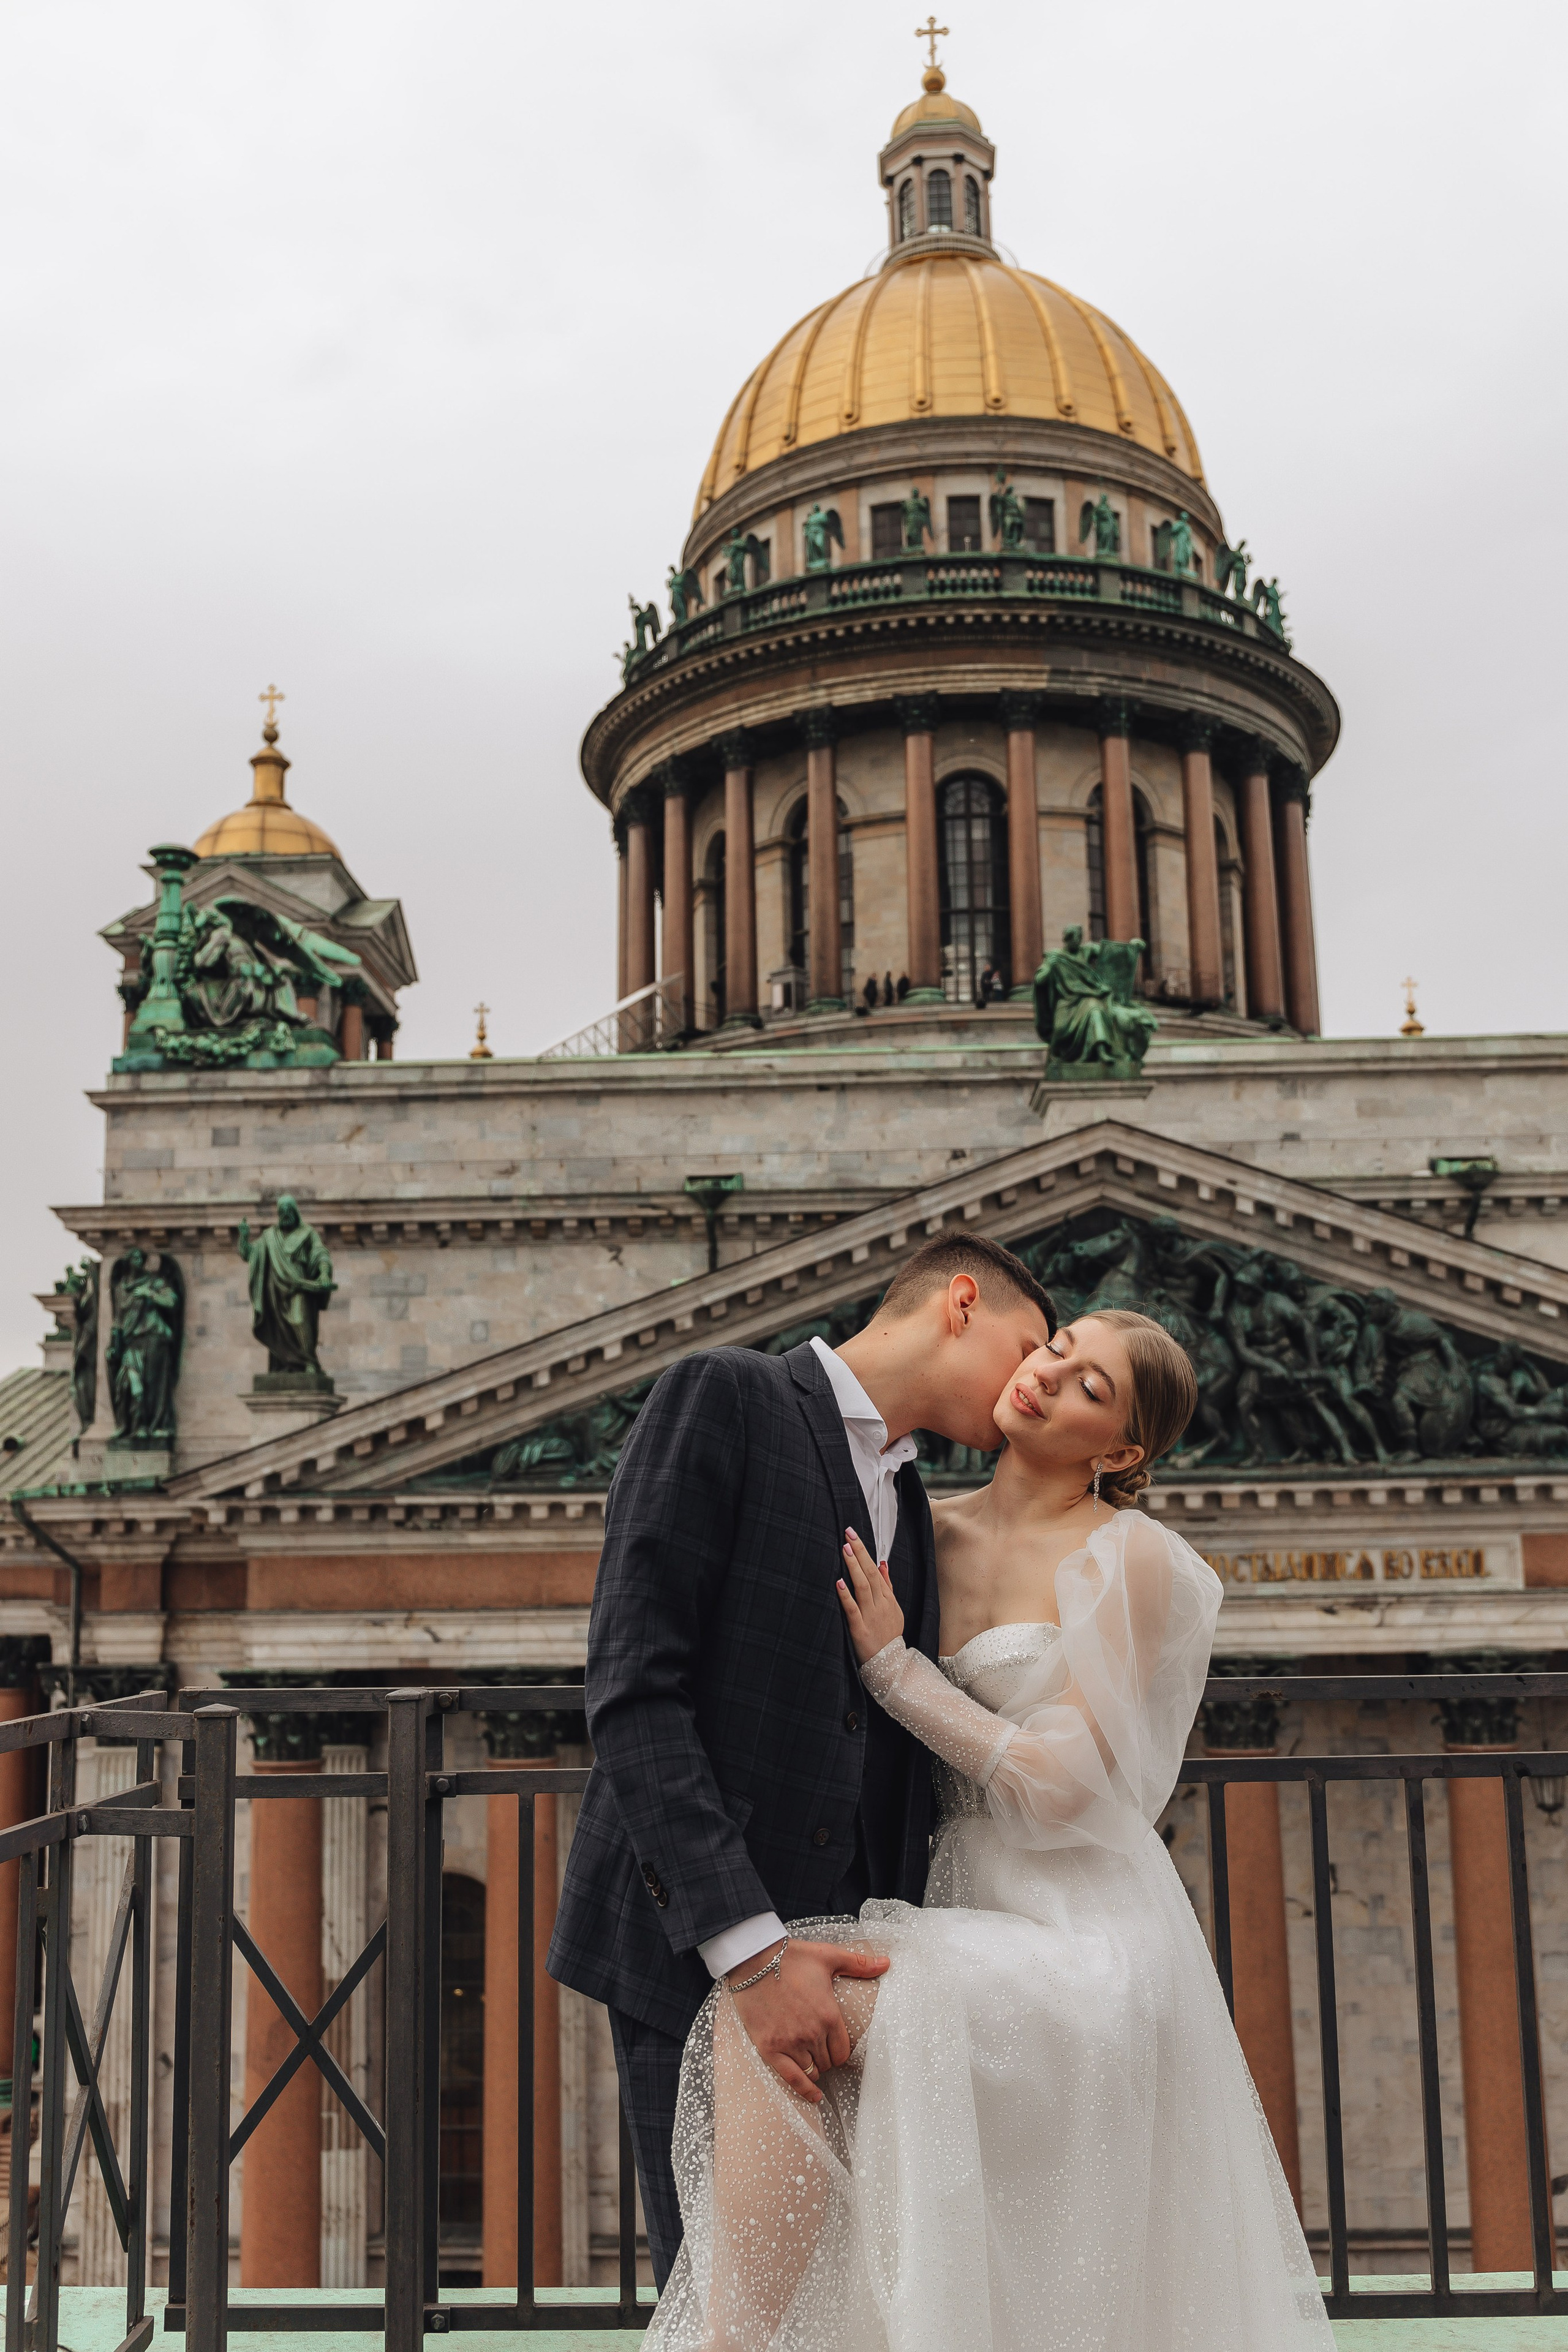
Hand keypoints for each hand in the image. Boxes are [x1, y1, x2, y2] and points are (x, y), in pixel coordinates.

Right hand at [727, 1937, 887, 2101]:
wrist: (753, 1959)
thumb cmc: (791, 1957)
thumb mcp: (829, 1957)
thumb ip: (859, 1964)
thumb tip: (887, 1963)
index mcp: (829, 2015)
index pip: (843, 2051)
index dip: (840, 2051)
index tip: (835, 2047)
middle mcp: (812, 2033)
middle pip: (828, 2062)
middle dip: (826, 2057)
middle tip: (820, 2049)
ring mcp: (790, 2043)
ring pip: (812, 2070)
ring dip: (814, 2067)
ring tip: (811, 2060)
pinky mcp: (769, 2048)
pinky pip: (792, 2078)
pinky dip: (804, 2090)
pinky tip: (813, 2096)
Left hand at [836, 1528, 903, 1664]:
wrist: (891, 1665)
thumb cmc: (889, 1635)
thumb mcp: (894, 1609)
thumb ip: (887, 1586)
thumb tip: (883, 1563)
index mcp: (887, 1599)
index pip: (876, 1570)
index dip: (865, 1553)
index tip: (855, 1536)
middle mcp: (880, 1605)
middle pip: (870, 1574)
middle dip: (859, 1553)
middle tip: (849, 1535)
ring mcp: (871, 1616)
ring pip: (863, 1588)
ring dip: (854, 1568)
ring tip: (845, 1550)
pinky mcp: (860, 1630)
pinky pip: (853, 1610)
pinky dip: (846, 1596)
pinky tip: (839, 1582)